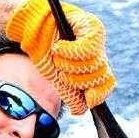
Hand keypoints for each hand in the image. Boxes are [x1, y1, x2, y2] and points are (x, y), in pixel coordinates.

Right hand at [5, 0, 115, 114]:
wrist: (31, 29)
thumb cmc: (44, 53)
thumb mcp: (57, 78)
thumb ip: (70, 94)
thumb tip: (80, 110)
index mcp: (93, 67)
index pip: (107, 84)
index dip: (100, 94)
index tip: (89, 98)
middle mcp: (98, 53)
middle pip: (100, 76)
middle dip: (78, 80)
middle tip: (62, 72)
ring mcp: (97, 39)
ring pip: (94, 63)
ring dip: (70, 65)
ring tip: (57, 56)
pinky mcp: (92, 26)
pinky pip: (88, 48)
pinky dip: (70, 51)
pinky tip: (59, 47)